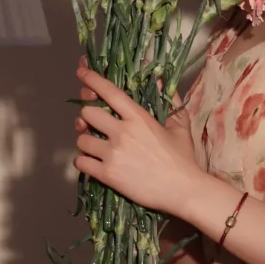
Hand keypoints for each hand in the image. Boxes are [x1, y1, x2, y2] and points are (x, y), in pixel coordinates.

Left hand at [73, 64, 201, 215]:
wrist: (183, 190)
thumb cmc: (184, 158)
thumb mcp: (180, 125)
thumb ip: (169, 100)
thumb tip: (160, 79)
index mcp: (139, 118)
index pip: (109, 91)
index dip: (92, 79)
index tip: (81, 73)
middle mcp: (122, 132)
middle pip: (87, 113)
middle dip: (88, 118)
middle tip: (94, 125)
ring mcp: (113, 154)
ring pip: (81, 139)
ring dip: (85, 142)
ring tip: (95, 147)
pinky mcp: (108, 174)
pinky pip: (81, 162)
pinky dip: (83, 162)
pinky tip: (92, 163)